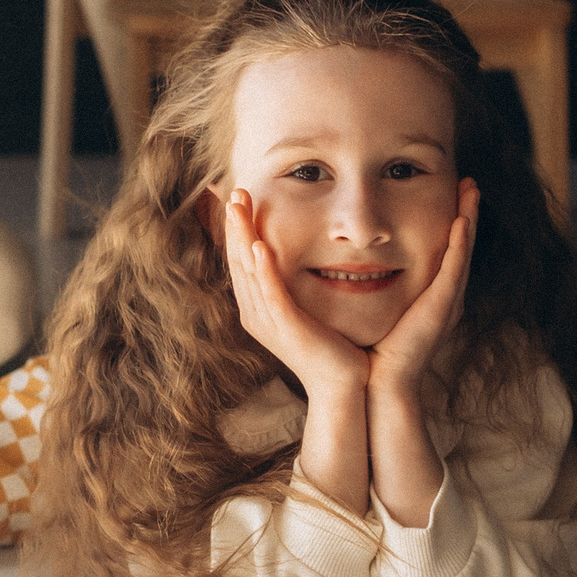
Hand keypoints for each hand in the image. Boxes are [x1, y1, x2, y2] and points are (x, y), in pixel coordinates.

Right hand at [222, 188, 371, 400]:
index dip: (234, 228)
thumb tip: (293, 257)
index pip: (240, 259)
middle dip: (234, 225)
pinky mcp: (287, 328)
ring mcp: (269, 321)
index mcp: (257, 307)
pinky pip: (272, 294)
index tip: (233, 197)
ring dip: (242, 237)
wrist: (342, 385)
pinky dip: (264, 270)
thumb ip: (293, 284)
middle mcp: (256, 313)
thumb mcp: (304, 308)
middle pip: (238, 260)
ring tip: (239, 207)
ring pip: (249, 272)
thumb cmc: (328, 346)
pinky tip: (260, 246)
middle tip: (233, 191)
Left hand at [367, 180, 477, 401]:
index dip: (452, 223)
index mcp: (431, 296)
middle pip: (461, 246)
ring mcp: (446, 302)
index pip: (446, 251)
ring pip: (462, 251)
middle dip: (467, 213)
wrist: (380, 383)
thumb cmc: (372, 350)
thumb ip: (373, 287)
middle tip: (469, 183)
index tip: (451, 193)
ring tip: (471, 189)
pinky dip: (459, 244)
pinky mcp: (441, 308)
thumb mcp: (375, 310)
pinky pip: (453, 269)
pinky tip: (460, 220)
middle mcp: (445, 296)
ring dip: (468, 218)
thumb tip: (353, 263)